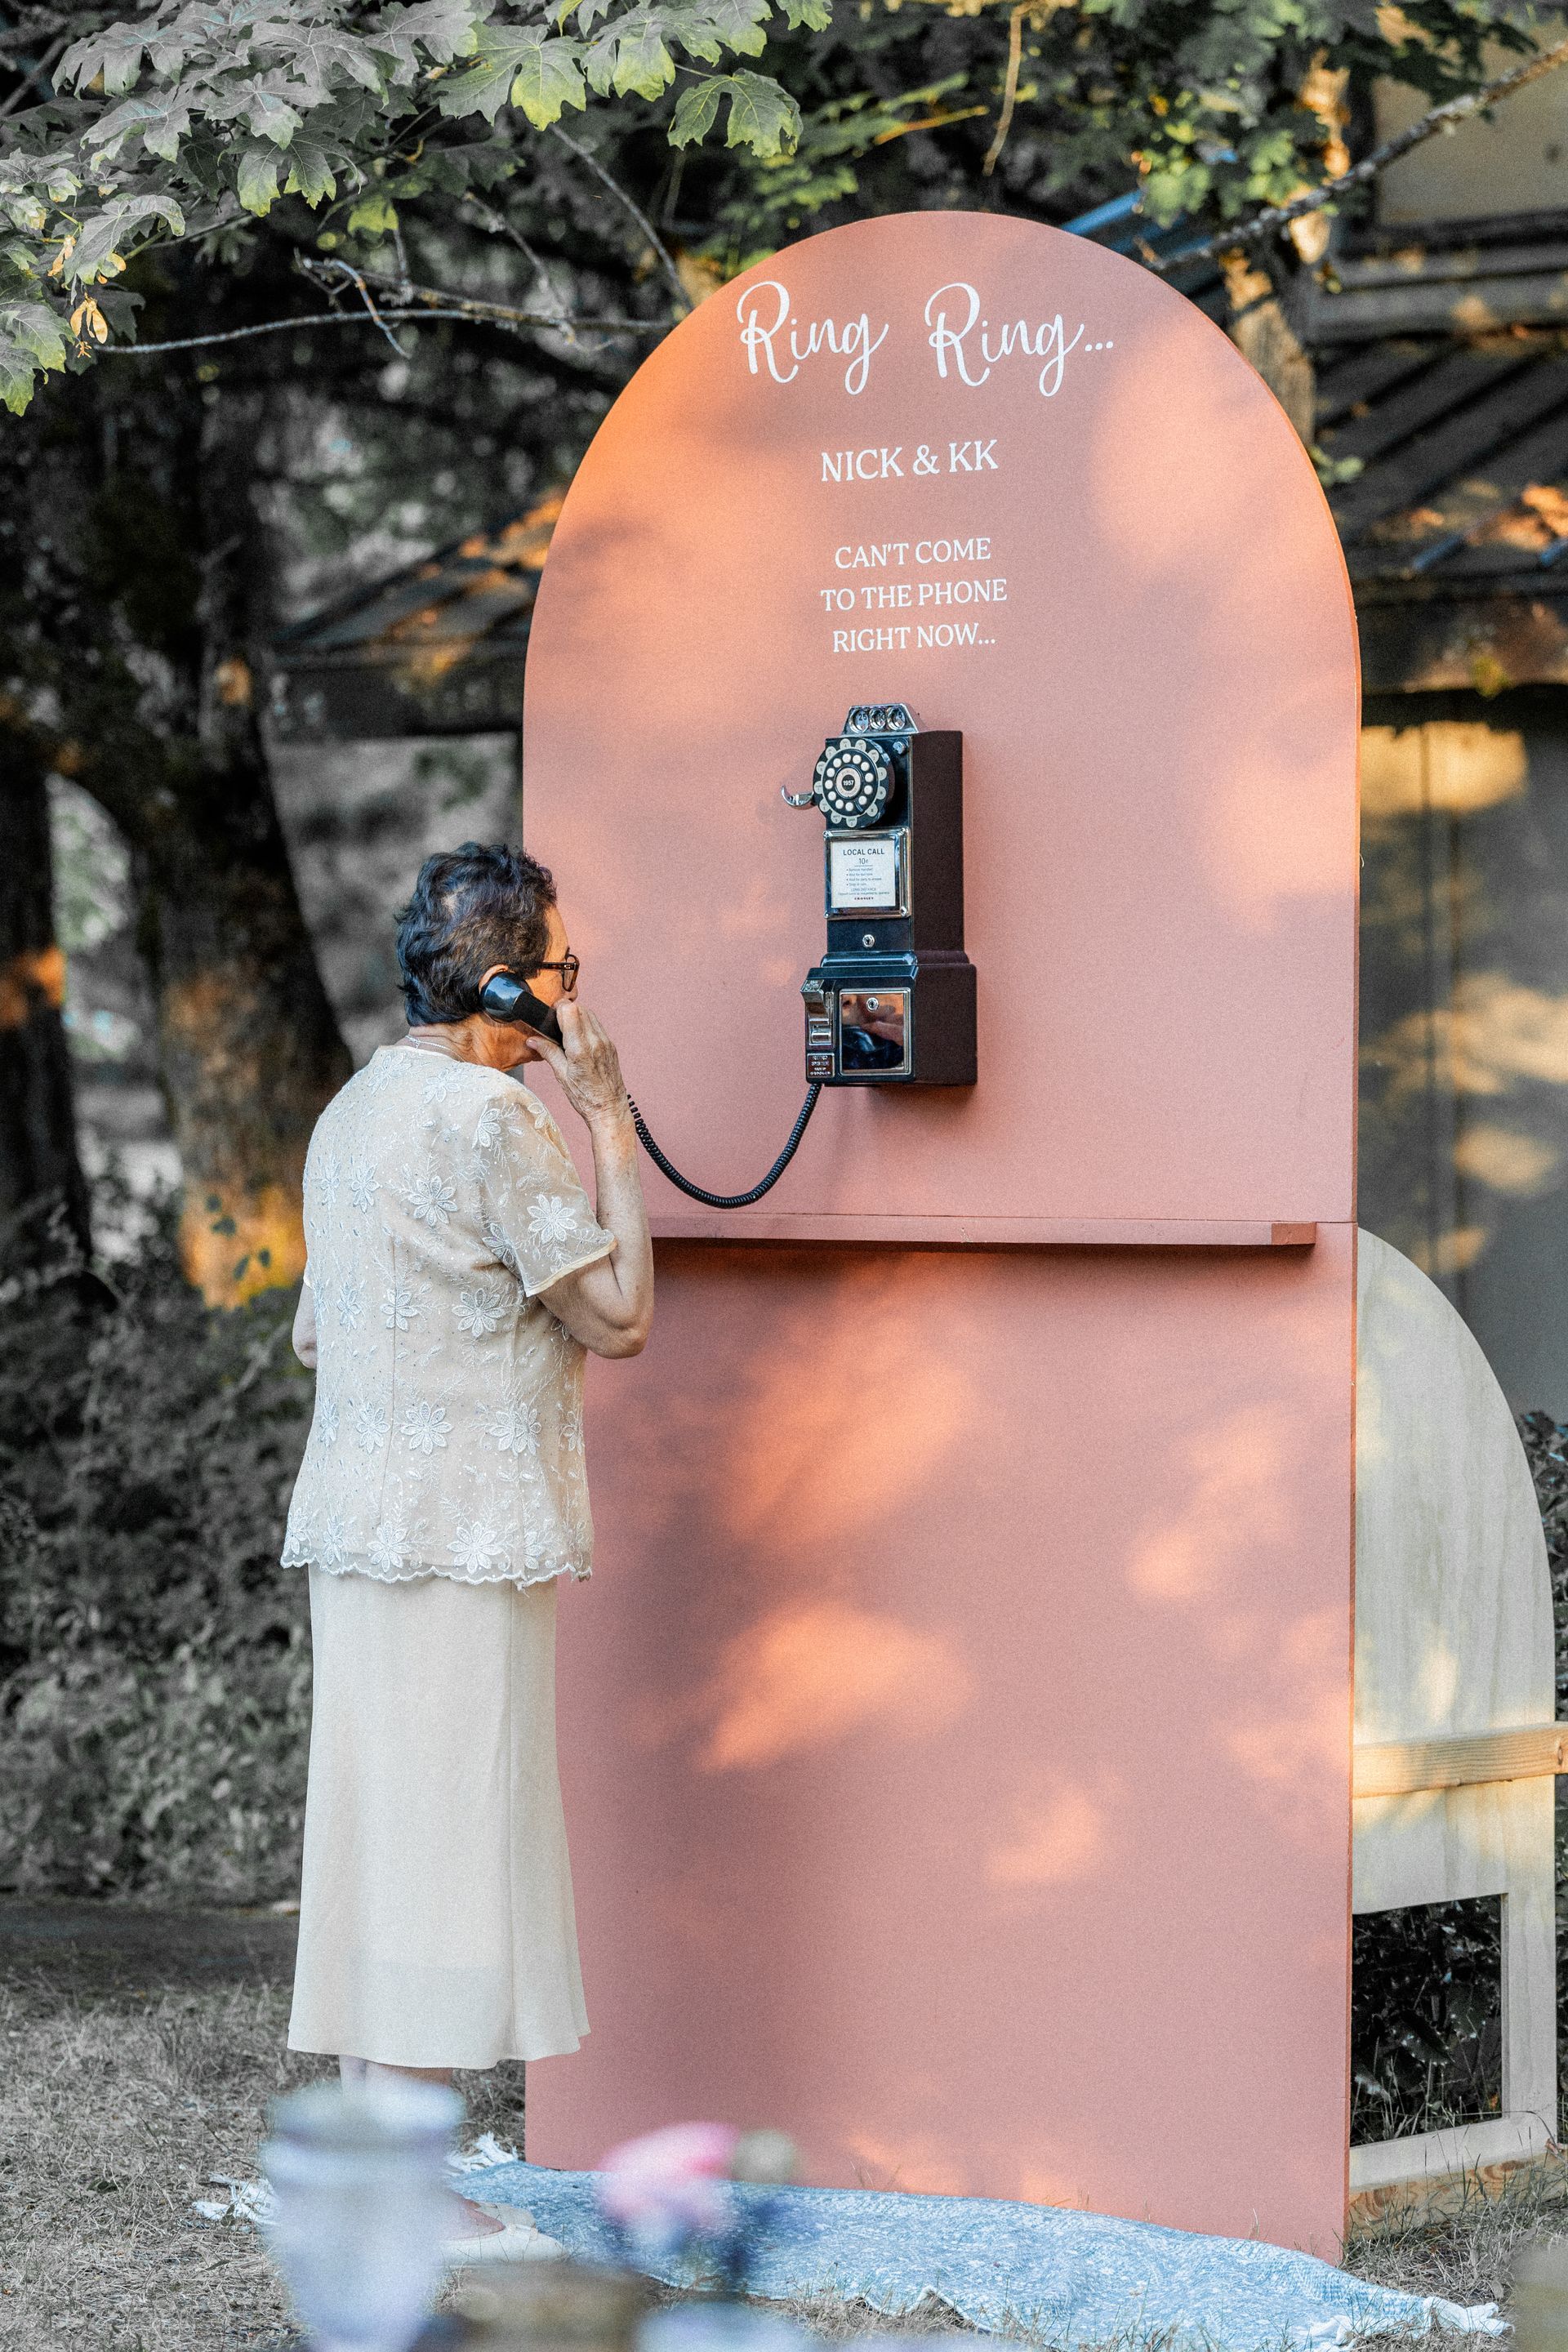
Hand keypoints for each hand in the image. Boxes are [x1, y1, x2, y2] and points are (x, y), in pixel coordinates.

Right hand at [524, 1000, 630, 1131]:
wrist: (609, 1109)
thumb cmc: (585, 1098)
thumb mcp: (561, 1075)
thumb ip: (548, 1052)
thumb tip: (532, 1039)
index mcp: (581, 1049)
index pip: (570, 1011)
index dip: (557, 1009)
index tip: (550, 1017)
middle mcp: (596, 1041)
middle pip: (580, 1008)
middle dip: (565, 1011)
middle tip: (555, 1025)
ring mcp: (606, 1042)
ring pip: (590, 1014)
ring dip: (576, 1016)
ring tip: (566, 1032)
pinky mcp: (611, 1045)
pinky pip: (597, 1025)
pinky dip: (586, 1024)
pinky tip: (578, 1038)